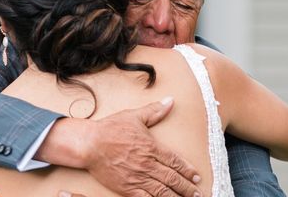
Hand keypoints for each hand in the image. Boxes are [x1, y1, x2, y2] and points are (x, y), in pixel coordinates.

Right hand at [39, 98, 201, 196]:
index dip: (188, 170)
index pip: (175, 161)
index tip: (197, 177)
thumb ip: (154, 111)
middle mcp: (147, 164)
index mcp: (151, 147)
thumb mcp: (134, 116)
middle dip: (187, 187)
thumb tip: (170, 101)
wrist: (89, 144)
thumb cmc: (110, 129)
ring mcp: (137, 177)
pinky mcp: (127, 188)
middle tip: (198, 194)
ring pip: (162, 191)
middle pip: (172, 178)